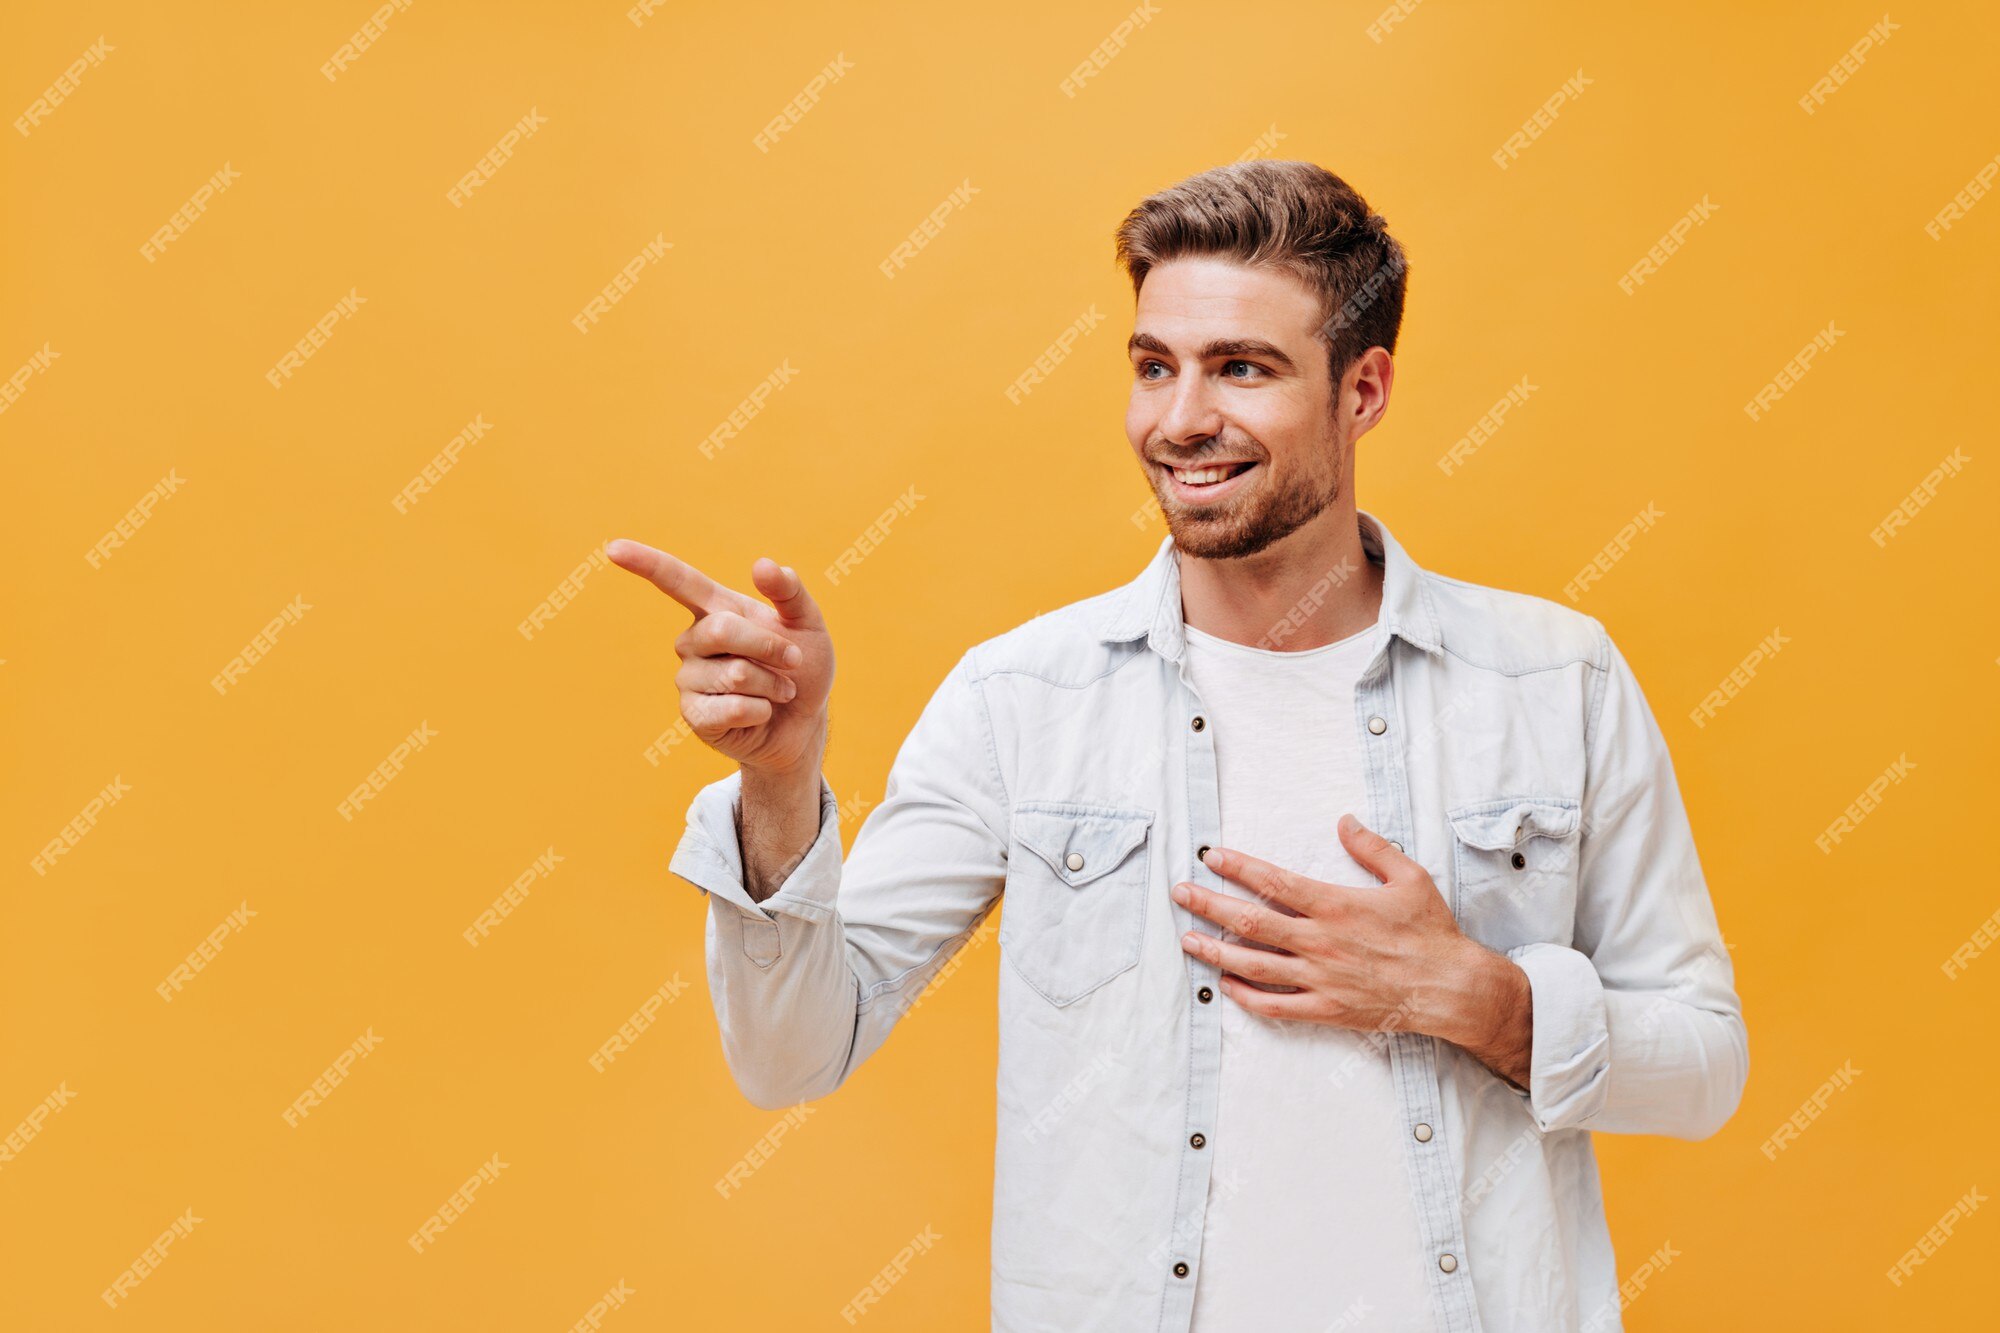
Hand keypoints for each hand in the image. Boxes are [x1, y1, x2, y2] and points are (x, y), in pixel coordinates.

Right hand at [606, 540, 833, 778]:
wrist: (805, 721)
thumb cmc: (801, 667)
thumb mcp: (807, 623)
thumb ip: (788, 592)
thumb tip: (761, 565)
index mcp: (714, 610)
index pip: (675, 580)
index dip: (645, 563)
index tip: (614, 547)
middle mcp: (692, 641)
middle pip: (722, 630)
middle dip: (768, 646)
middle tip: (793, 661)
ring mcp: (689, 679)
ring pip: (734, 674)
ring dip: (772, 684)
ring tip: (778, 691)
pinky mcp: (694, 715)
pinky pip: (733, 708)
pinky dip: (762, 710)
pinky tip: (762, 713)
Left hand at [1168, 813, 1531, 1087]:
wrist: (1452, 988)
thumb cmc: (1431, 932)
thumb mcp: (1408, 877)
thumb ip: (1372, 847)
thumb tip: (1344, 821)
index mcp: (1335, 906)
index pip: (1273, 882)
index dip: (1237, 867)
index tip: (1211, 856)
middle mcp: (1320, 942)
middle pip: (1250, 921)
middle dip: (1209, 905)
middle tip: (1180, 894)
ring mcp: (1320, 978)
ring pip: (1254, 965)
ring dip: (1216, 951)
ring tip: (1187, 939)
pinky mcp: (1326, 1009)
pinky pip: (1276, 1005)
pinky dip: (1246, 996)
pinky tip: (1226, 985)